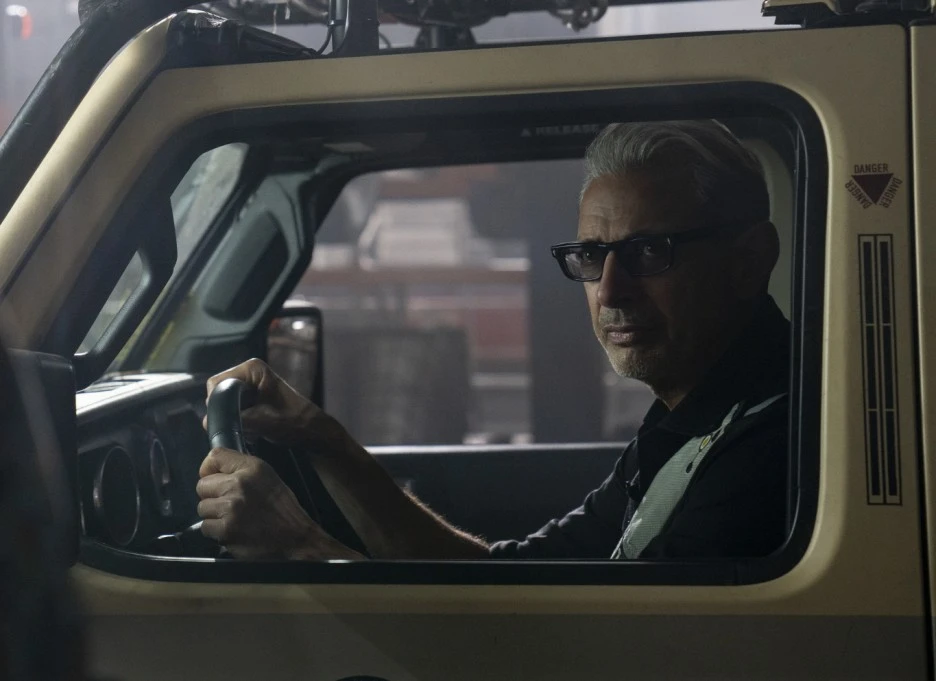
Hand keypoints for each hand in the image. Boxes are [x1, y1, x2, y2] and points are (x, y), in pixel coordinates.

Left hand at [196, 447, 361, 559]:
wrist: (295, 539)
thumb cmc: (281, 509)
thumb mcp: (268, 477)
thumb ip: (242, 469)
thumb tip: (213, 468)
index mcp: (252, 468)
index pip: (215, 456)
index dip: (209, 469)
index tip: (215, 478)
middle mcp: (239, 484)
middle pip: (202, 485)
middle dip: (213, 495)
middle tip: (230, 504)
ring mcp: (231, 508)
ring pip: (203, 508)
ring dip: (214, 515)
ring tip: (234, 518)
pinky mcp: (226, 530)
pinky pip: (206, 527)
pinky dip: (217, 531)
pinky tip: (234, 530)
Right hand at [204, 358, 338, 449]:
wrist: (312, 429)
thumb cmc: (294, 421)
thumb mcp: (262, 421)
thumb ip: (235, 419)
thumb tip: (207, 422)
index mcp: (253, 369)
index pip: (217, 382)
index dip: (216, 402)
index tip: (224, 419)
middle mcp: (250, 371)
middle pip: (219, 391)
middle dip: (225, 411)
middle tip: (238, 426)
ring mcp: (251, 382)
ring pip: (226, 401)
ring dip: (232, 416)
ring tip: (249, 428)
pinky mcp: (253, 395)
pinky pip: (235, 406)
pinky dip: (239, 418)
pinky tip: (251, 429)